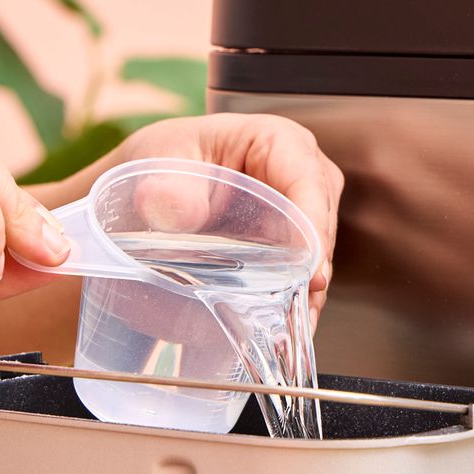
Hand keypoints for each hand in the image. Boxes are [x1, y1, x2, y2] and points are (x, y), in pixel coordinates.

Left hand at [103, 114, 343, 324]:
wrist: (152, 189)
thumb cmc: (163, 164)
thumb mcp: (159, 166)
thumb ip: (167, 190)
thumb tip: (175, 211)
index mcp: (274, 140)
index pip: (307, 180)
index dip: (314, 226)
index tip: (310, 269)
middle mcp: (299, 171)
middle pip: (321, 222)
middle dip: (313, 268)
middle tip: (297, 310)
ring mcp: (302, 209)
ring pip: (318, 253)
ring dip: (307, 294)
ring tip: (292, 333)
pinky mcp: (295, 241)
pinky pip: (304, 273)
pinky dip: (296, 303)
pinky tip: (286, 332)